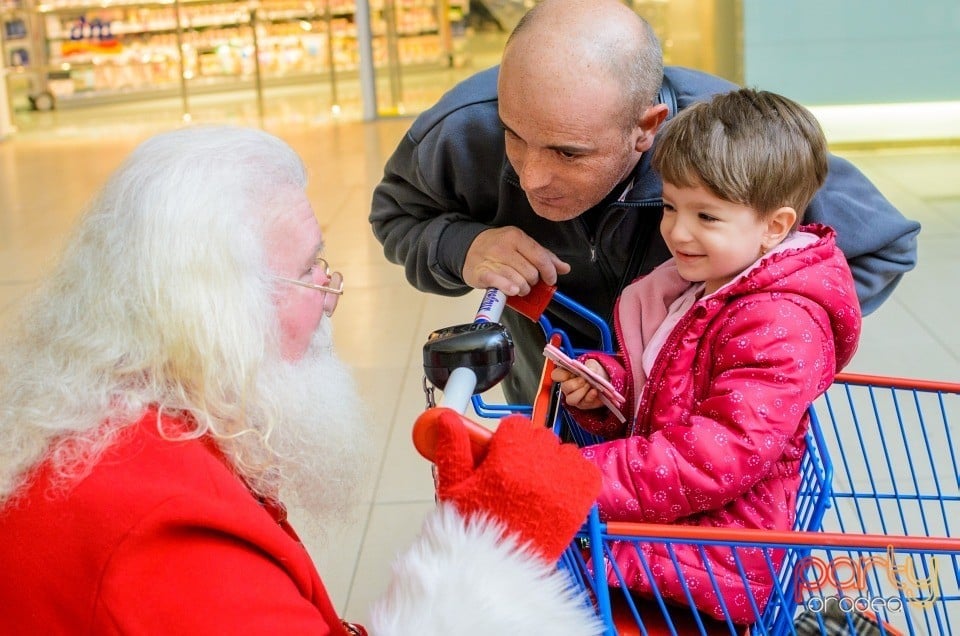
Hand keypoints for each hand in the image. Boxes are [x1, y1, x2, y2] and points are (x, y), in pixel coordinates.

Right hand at [434, 412, 599, 562]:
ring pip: (563, 451)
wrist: (499, 566)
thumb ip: (452, 449)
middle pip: (540, 437)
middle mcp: (537, 468)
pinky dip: (575, 475)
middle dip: (527, 450)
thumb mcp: (454, 488)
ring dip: (552, 462)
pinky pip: (586, 469)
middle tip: (515, 474)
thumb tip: (446, 418)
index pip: (516, 425)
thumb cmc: (474, 527)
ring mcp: (563, 484)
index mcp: (505, 462)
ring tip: (536, 485)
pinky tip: (558, 489)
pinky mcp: (581, 500)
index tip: (500, 455)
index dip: (507, 439)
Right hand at [463, 226, 569, 295]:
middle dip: (533, 282)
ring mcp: (491, 259)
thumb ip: (543, 256)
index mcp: (516, 237)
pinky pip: (499, 283)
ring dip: (523, 289)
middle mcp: (503, 246)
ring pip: (518, 280)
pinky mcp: (481, 272)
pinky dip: (509, 288)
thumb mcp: (521, 245)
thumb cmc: (498, 248)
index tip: (550, 280)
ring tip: (519, 288)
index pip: (540, 257)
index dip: (549, 272)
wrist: (468, 248)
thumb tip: (564, 268)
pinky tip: (513, 290)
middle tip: (529, 282)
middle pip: (530, 272)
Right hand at [552, 359, 607, 409]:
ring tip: (590, 385)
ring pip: (571, 399)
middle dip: (576, 383)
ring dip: (581, 391)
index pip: (556, 375)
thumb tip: (590, 370)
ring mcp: (574, 397)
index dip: (562, 374)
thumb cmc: (593, 371)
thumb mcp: (592, 365)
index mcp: (565, 374)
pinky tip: (594, 391)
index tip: (572, 372)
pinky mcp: (582, 404)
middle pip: (564, 387)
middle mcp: (567, 387)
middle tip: (584, 379)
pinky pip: (583, 403)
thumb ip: (590, 366)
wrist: (604, 380)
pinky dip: (589, 396)